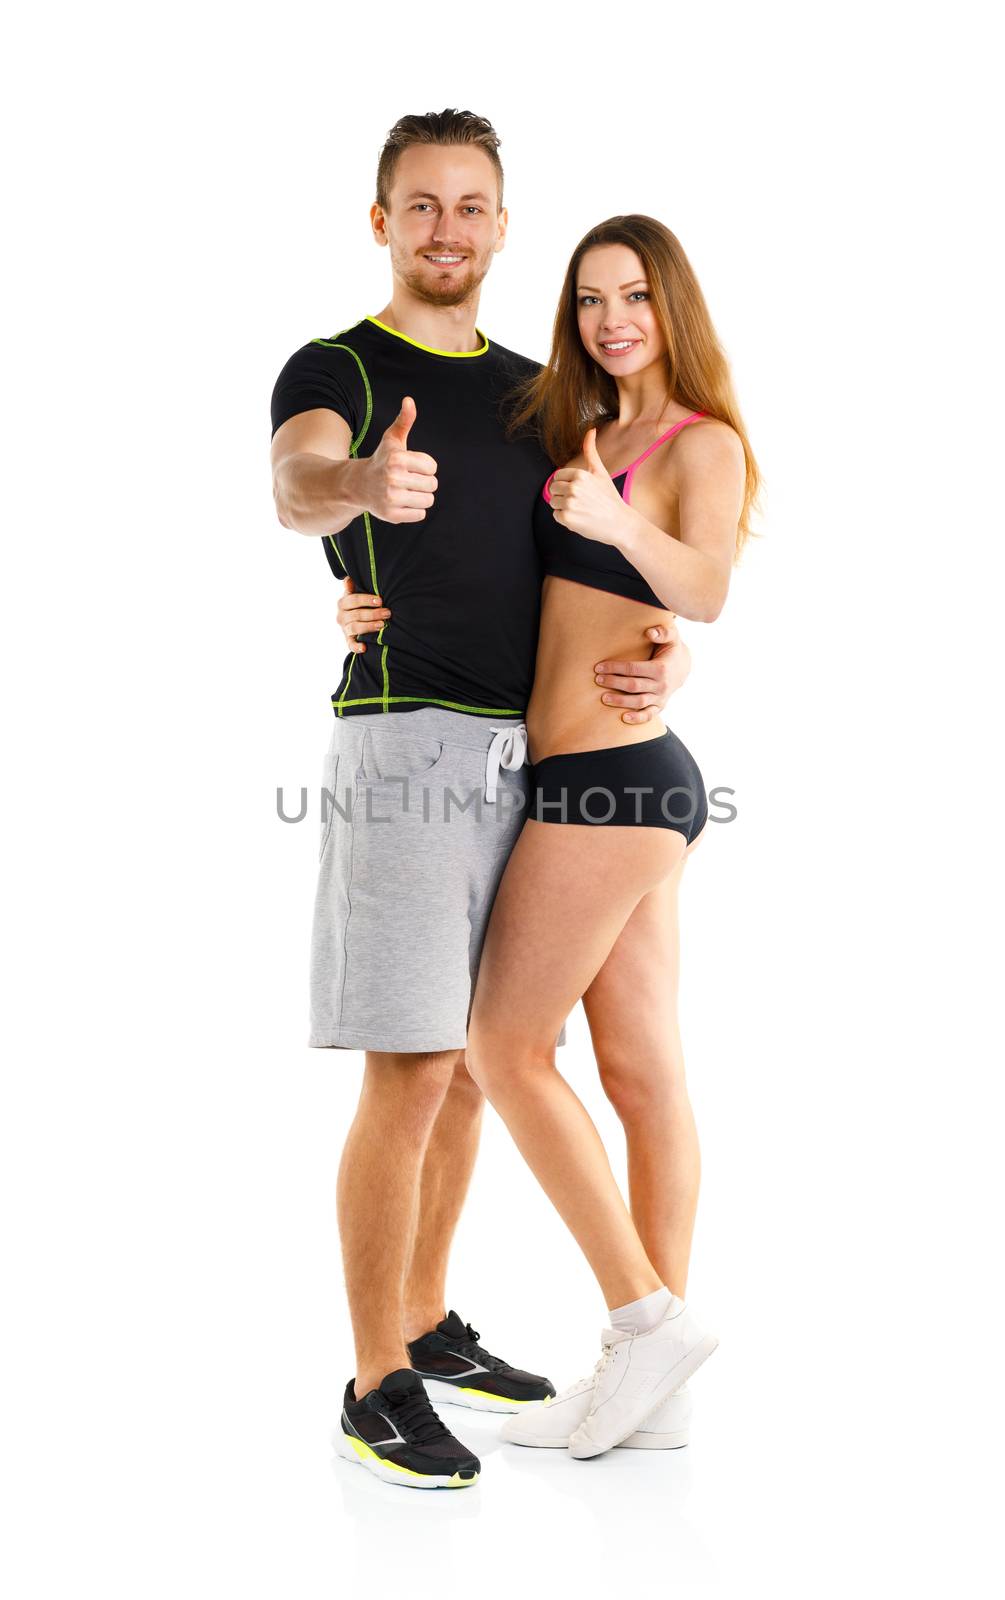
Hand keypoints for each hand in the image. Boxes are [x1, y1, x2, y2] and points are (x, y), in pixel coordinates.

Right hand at [337, 575, 391, 653]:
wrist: (356, 620)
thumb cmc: (360, 604)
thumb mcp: (356, 593)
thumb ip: (353, 587)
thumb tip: (348, 579)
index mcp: (343, 603)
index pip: (353, 600)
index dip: (366, 600)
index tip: (380, 600)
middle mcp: (341, 616)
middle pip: (356, 614)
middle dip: (373, 613)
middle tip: (387, 613)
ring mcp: (345, 629)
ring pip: (355, 628)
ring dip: (369, 626)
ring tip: (382, 625)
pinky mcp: (349, 640)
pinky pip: (351, 645)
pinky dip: (357, 647)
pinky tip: (365, 648)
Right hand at [359, 396, 437, 522]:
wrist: (358, 485)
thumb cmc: (381, 460)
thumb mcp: (392, 439)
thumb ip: (404, 420)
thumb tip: (409, 400)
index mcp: (397, 459)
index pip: (432, 467)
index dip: (425, 467)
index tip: (410, 466)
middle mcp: (393, 478)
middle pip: (432, 484)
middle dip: (424, 482)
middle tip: (408, 480)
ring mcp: (392, 498)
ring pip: (428, 500)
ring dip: (421, 497)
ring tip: (406, 491)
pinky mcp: (392, 515)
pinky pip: (420, 514)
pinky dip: (414, 510)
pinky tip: (402, 502)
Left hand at [548, 427, 630, 544]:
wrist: (619, 522)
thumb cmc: (609, 497)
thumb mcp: (600, 472)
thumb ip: (591, 451)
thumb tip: (590, 430)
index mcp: (580, 475)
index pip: (557, 477)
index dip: (566, 484)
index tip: (579, 490)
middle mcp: (574, 488)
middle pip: (553, 489)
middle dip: (563, 495)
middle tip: (581, 502)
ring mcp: (570, 503)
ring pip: (553, 502)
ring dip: (564, 507)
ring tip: (581, 509)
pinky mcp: (568, 518)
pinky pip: (556, 515)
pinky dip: (566, 519)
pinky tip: (580, 518)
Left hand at [594, 619, 691, 723]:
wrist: (683, 667)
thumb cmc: (670, 649)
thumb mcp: (671, 637)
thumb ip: (663, 631)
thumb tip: (649, 632)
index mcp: (661, 668)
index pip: (634, 669)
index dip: (615, 668)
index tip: (599, 667)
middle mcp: (661, 685)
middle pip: (633, 686)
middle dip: (614, 683)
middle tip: (597, 680)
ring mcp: (661, 697)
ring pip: (639, 702)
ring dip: (620, 701)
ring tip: (603, 698)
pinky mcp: (660, 706)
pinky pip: (649, 715)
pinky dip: (637, 718)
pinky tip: (623, 718)